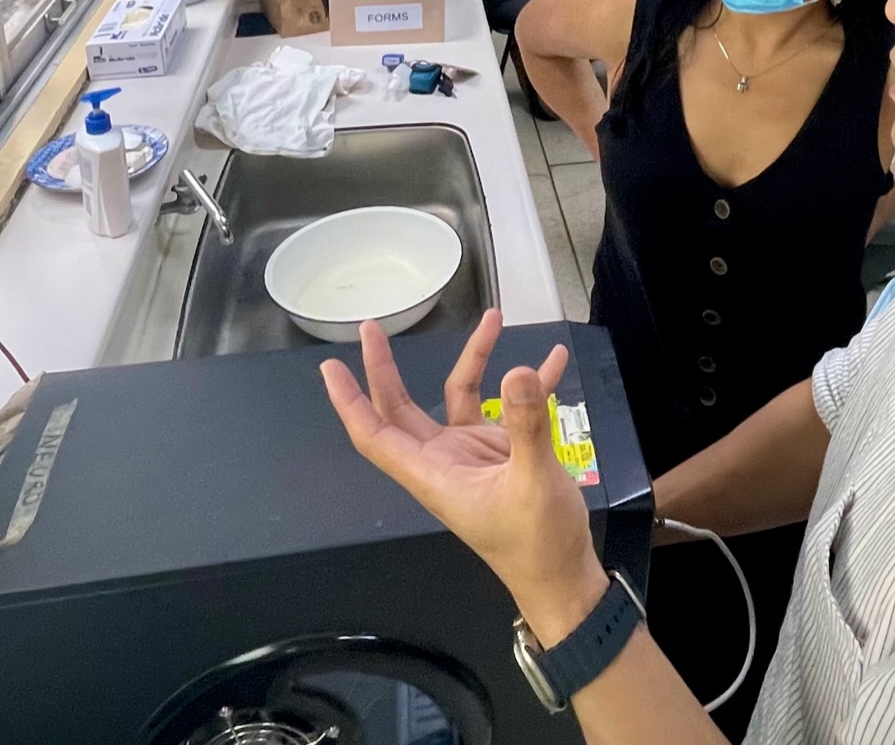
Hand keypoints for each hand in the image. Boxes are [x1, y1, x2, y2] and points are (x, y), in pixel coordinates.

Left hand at [321, 311, 606, 641]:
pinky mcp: (502, 452)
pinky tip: (551, 360)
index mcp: (433, 474)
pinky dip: (529, 385)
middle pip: (402, 408)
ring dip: (475, 359)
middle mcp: (443, 460)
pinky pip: (509, 407)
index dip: (350, 402)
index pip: (376, 434)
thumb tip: (518, 371)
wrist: (564, 576)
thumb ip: (526, 424)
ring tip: (494, 318)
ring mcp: (472, 454)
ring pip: (459, 396)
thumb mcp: (533, 481)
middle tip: (372, 327)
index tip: (330, 367)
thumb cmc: (536, 542)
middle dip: (385, 368)